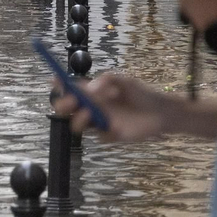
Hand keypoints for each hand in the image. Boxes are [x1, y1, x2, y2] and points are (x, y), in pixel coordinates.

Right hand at [53, 72, 170, 141]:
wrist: (160, 112)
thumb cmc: (141, 94)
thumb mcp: (123, 80)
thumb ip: (105, 80)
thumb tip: (89, 88)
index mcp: (92, 93)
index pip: (71, 89)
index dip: (60, 84)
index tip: (55, 80)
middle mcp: (92, 108)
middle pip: (67, 108)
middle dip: (64, 104)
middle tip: (71, 101)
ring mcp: (99, 122)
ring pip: (77, 125)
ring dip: (79, 119)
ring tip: (90, 112)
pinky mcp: (109, 135)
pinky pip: (98, 136)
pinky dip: (104, 131)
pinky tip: (116, 126)